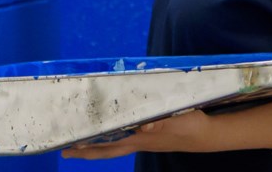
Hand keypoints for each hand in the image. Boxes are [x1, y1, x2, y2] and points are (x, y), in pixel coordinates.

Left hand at [61, 109, 209, 159]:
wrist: (207, 134)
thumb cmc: (189, 126)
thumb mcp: (175, 121)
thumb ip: (159, 123)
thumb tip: (142, 127)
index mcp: (140, 140)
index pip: (109, 147)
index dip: (90, 148)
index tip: (71, 148)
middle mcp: (137, 142)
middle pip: (106, 150)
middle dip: (85, 151)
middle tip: (65, 150)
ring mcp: (143, 140)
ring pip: (113, 144)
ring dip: (96, 142)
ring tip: (80, 140)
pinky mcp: (149, 136)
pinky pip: (124, 137)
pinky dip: (112, 134)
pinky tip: (108, 129)